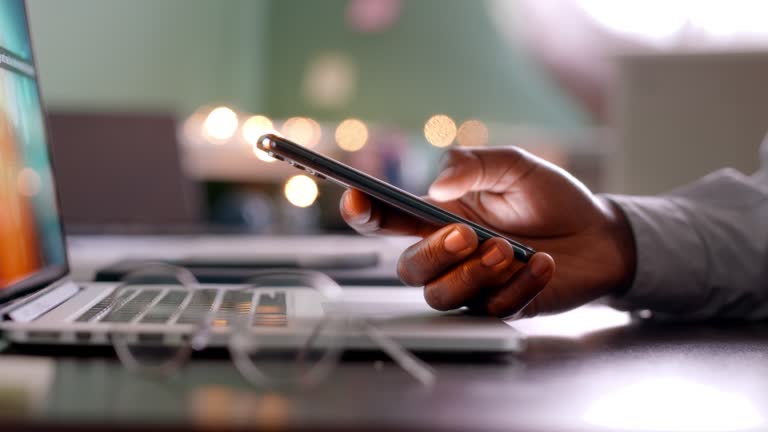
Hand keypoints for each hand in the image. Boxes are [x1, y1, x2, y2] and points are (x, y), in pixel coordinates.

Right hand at [340, 147, 635, 317]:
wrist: (601, 233)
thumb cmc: (551, 197)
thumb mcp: (515, 165)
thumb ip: (474, 165)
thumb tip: (436, 182)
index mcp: (440, 216)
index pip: (388, 220)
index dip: (363, 212)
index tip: (355, 199)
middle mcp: (450, 254)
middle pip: (410, 269)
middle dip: (434, 253)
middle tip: (468, 234)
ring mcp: (475, 284)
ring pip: (440, 297)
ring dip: (471, 274)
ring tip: (508, 251)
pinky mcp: (504, 306)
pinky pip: (493, 310)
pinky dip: (519, 286)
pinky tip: (543, 263)